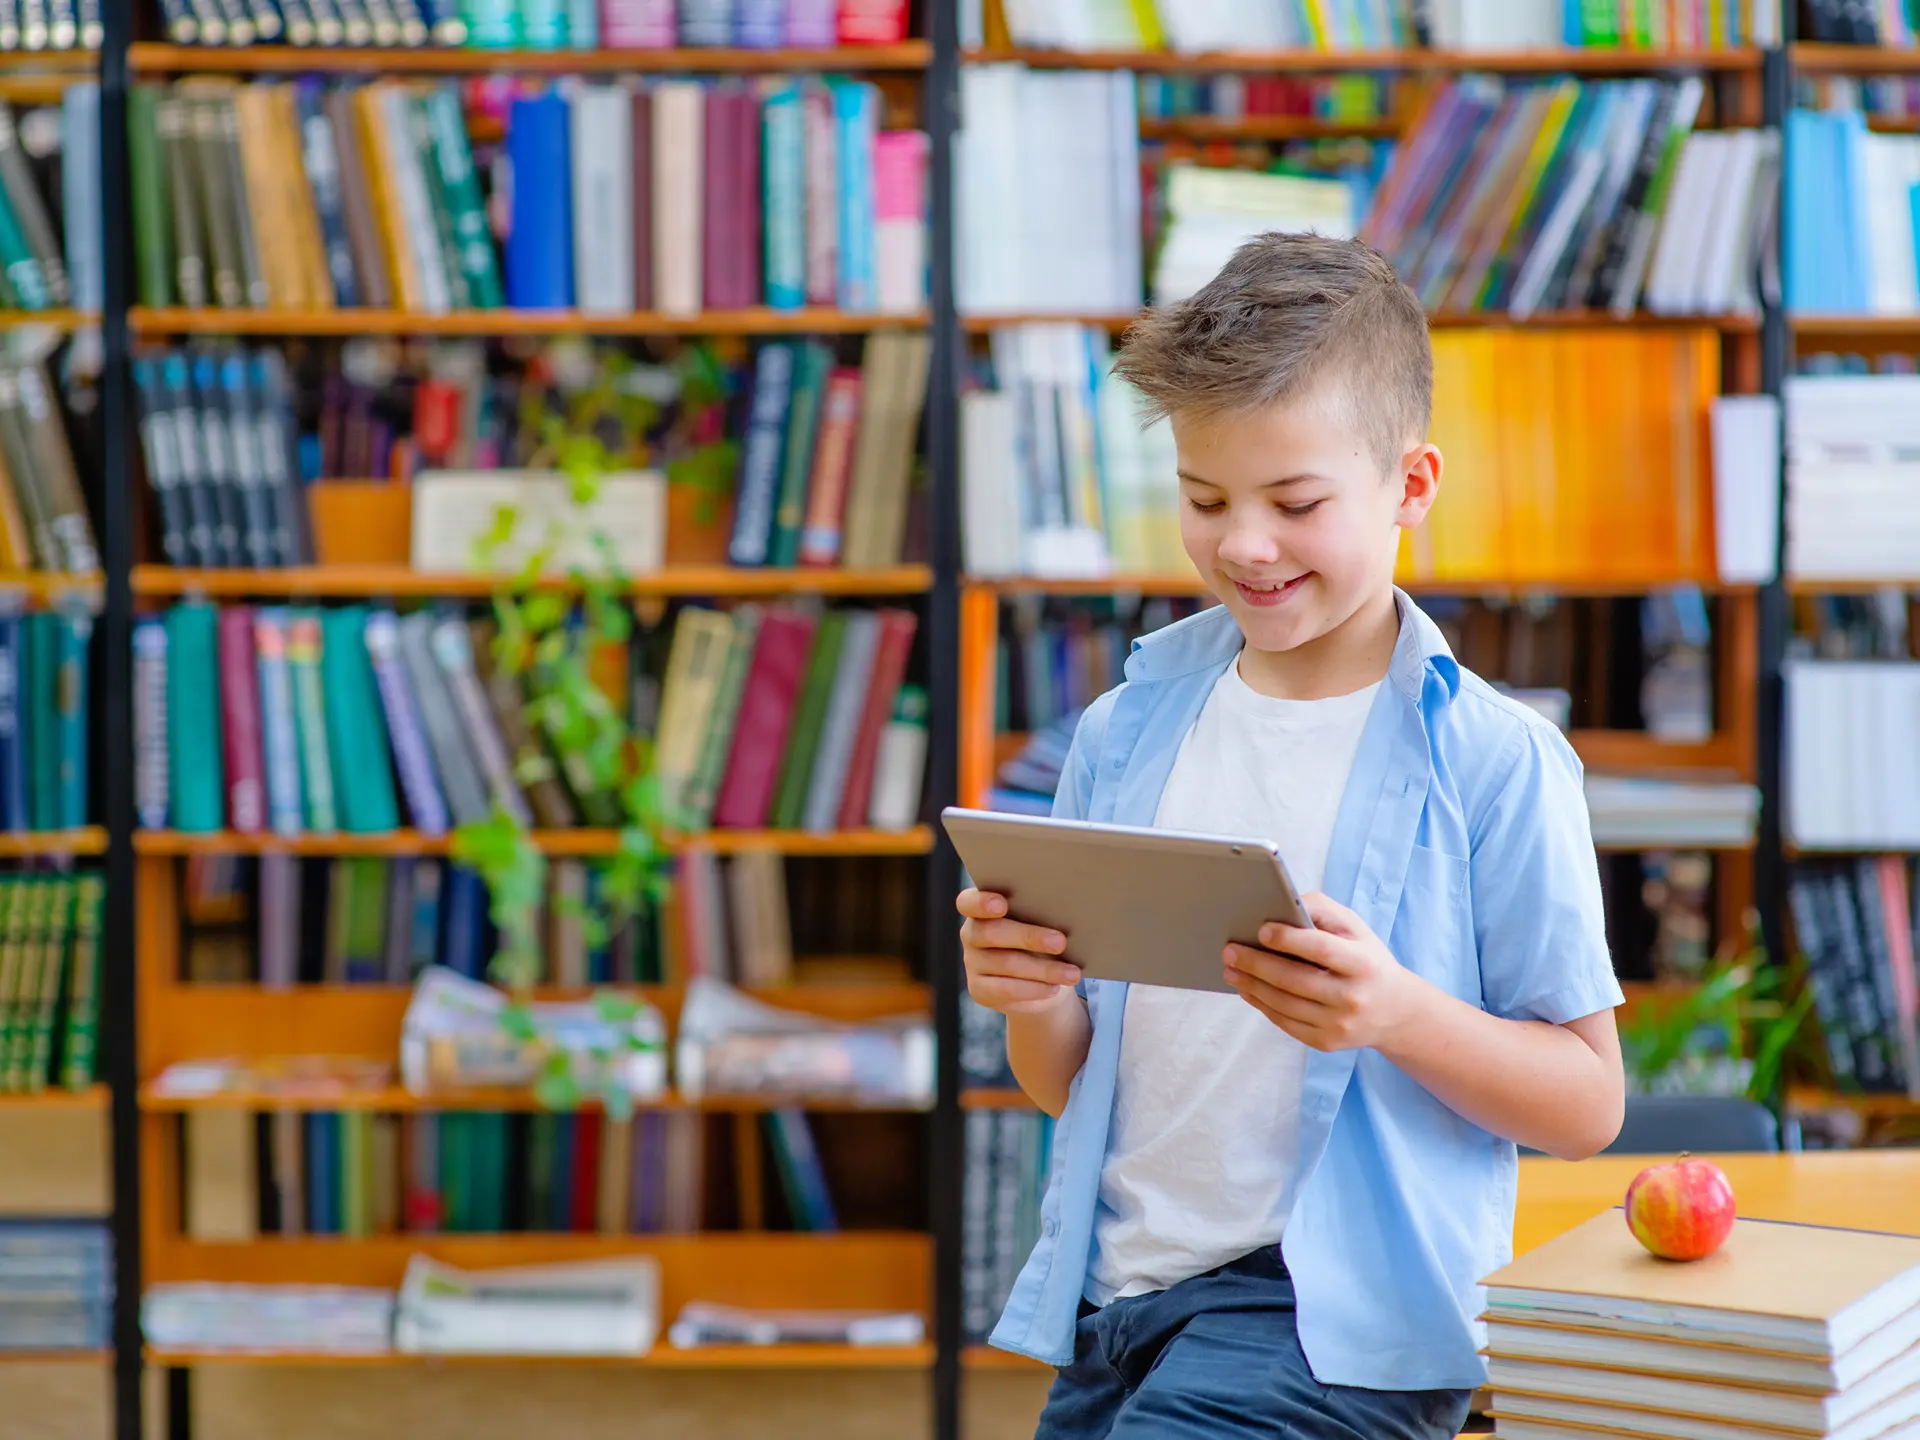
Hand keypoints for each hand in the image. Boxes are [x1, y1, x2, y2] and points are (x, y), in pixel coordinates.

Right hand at [957, 887, 1081, 1015]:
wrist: (1040, 980)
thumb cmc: (1042, 939)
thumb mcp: (1042, 923)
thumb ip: (1041, 915)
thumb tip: (1064, 914)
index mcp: (981, 908)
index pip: (968, 902)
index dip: (981, 902)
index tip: (1002, 904)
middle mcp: (971, 934)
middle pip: (991, 932)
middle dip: (1028, 937)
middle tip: (1060, 942)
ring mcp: (973, 963)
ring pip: (1006, 963)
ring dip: (1043, 969)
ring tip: (1071, 973)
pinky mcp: (979, 989)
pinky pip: (1006, 989)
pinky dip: (1034, 989)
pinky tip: (1054, 987)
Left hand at [1222, 892, 1426, 1053]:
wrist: (1394, 1011)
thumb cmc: (1366, 960)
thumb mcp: (1355, 929)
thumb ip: (1322, 911)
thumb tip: (1283, 905)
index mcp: (1363, 964)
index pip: (1321, 949)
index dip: (1289, 939)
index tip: (1261, 929)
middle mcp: (1352, 997)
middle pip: (1295, 980)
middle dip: (1256, 964)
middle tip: (1229, 950)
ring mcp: (1339, 1024)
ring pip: (1285, 1004)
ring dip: (1251, 985)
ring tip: (1230, 969)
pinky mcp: (1326, 1042)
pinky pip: (1286, 1023)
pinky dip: (1261, 1005)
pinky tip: (1246, 989)